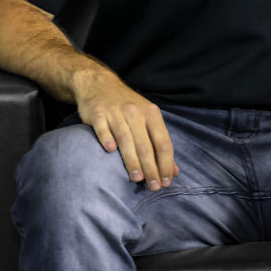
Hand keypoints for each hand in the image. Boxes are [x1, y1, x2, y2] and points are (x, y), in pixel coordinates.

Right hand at [71, 67, 178, 190]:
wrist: (98, 83)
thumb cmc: (126, 106)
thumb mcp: (147, 119)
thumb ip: (160, 144)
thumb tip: (174, 171)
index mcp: (151, 113)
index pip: (163, 142)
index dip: (166, 164)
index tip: (166, 182)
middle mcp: (134, 112)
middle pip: (146, 145)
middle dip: (151, 168)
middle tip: (153, 186)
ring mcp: (115, 112)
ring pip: (126, 140)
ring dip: (132, 161)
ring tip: (137, 178)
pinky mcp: (97, 112)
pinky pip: (103, 128)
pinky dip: (107, 139)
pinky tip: (110, 151)